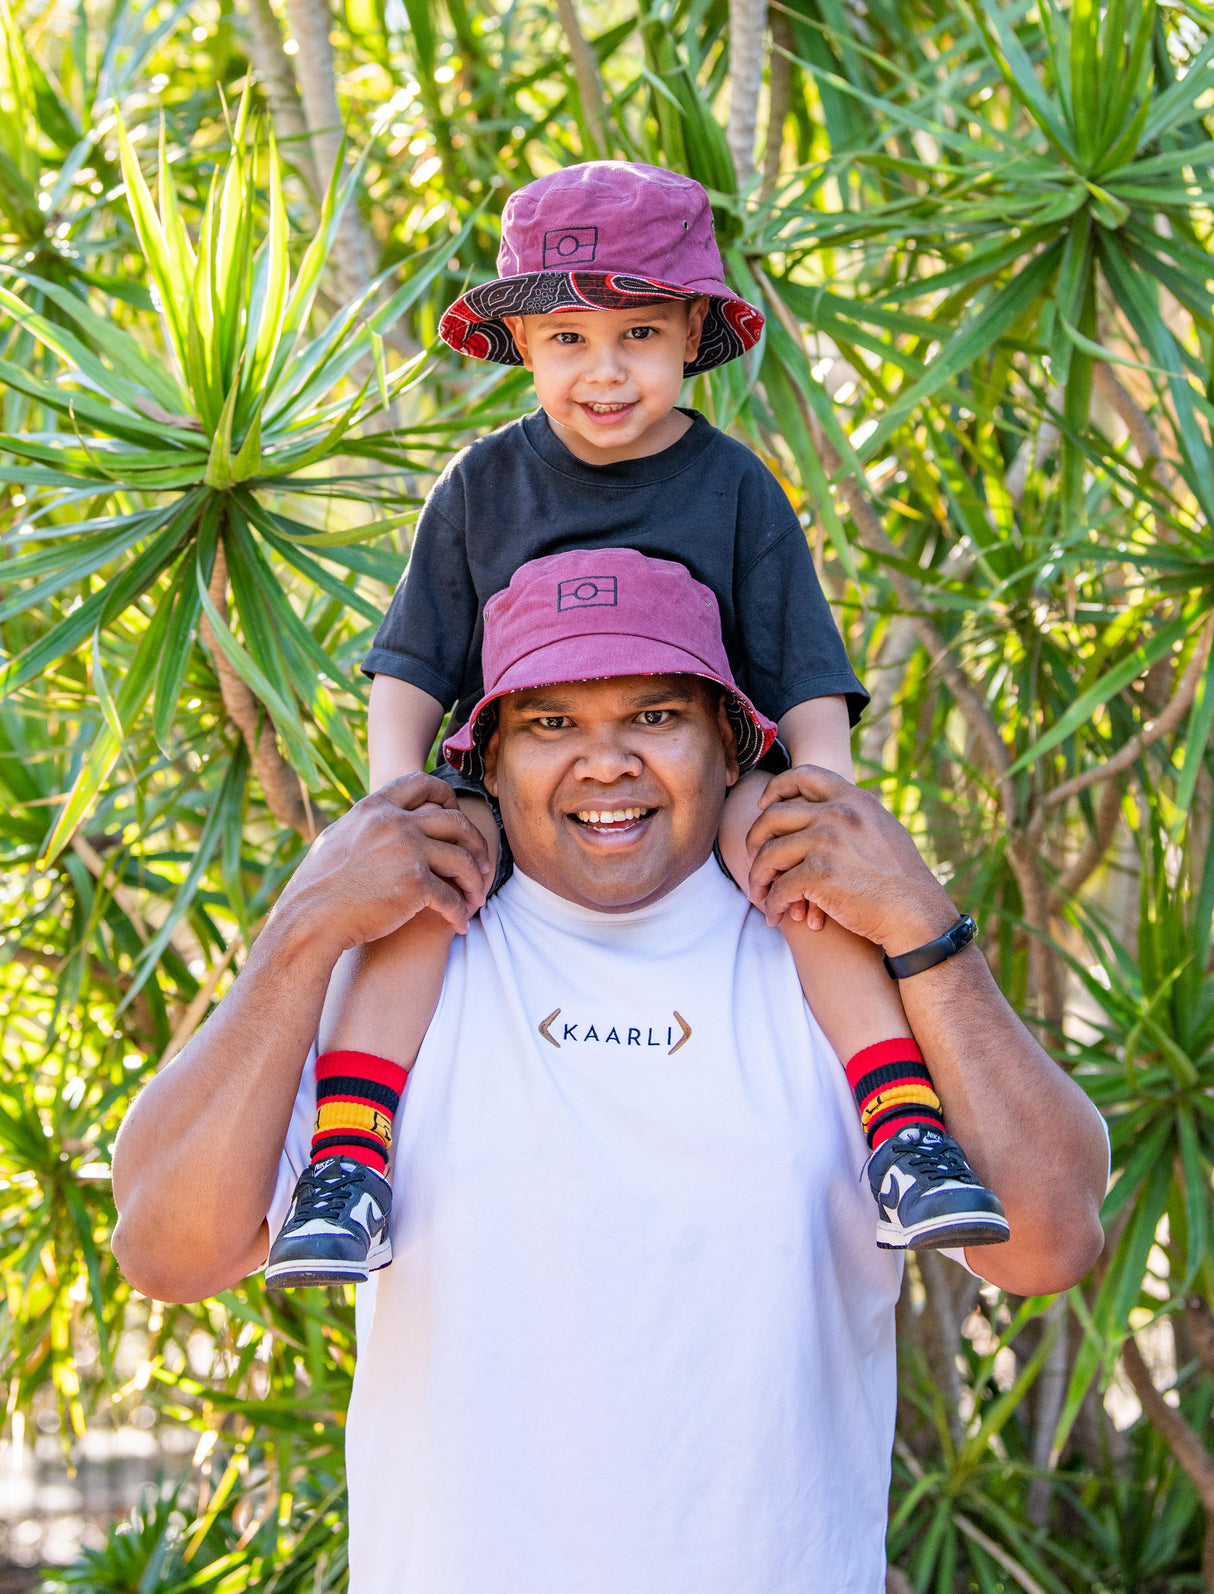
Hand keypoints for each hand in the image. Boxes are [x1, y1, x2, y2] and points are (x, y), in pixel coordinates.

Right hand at [274, 773, 492, 950]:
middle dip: (475, 843)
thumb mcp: (338, 839)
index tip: (458, 815)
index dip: (447, 796)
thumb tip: (380, 818)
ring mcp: (408, 851)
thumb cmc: (318, 887)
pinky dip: (460, 913)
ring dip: (475, 882)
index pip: (422, 783)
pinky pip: (452, 897)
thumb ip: (365, 825)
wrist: (310, 920)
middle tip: (482, 864)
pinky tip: (460, 925)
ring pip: (463, 860)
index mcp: (375, 808)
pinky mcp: (416, 883)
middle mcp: (394, 823)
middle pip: (456, 821)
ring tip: (476, 899)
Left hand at [747, 766, 957, 951]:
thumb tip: (825, 808)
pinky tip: (775, 914)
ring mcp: (826, 842)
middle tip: (754, 858)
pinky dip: (772, 903)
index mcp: (853, 799)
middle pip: (772, 816)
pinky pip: (779, 887)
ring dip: (758, 878)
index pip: (803, 775)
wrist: (915, 913)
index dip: (776, 788)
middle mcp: (838, 814)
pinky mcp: (818, 874)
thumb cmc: (902, 879)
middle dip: (755, 839)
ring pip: (768, 854)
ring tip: (759, 894)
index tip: (763, 806)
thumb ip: (853, 815)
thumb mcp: (882, 829)